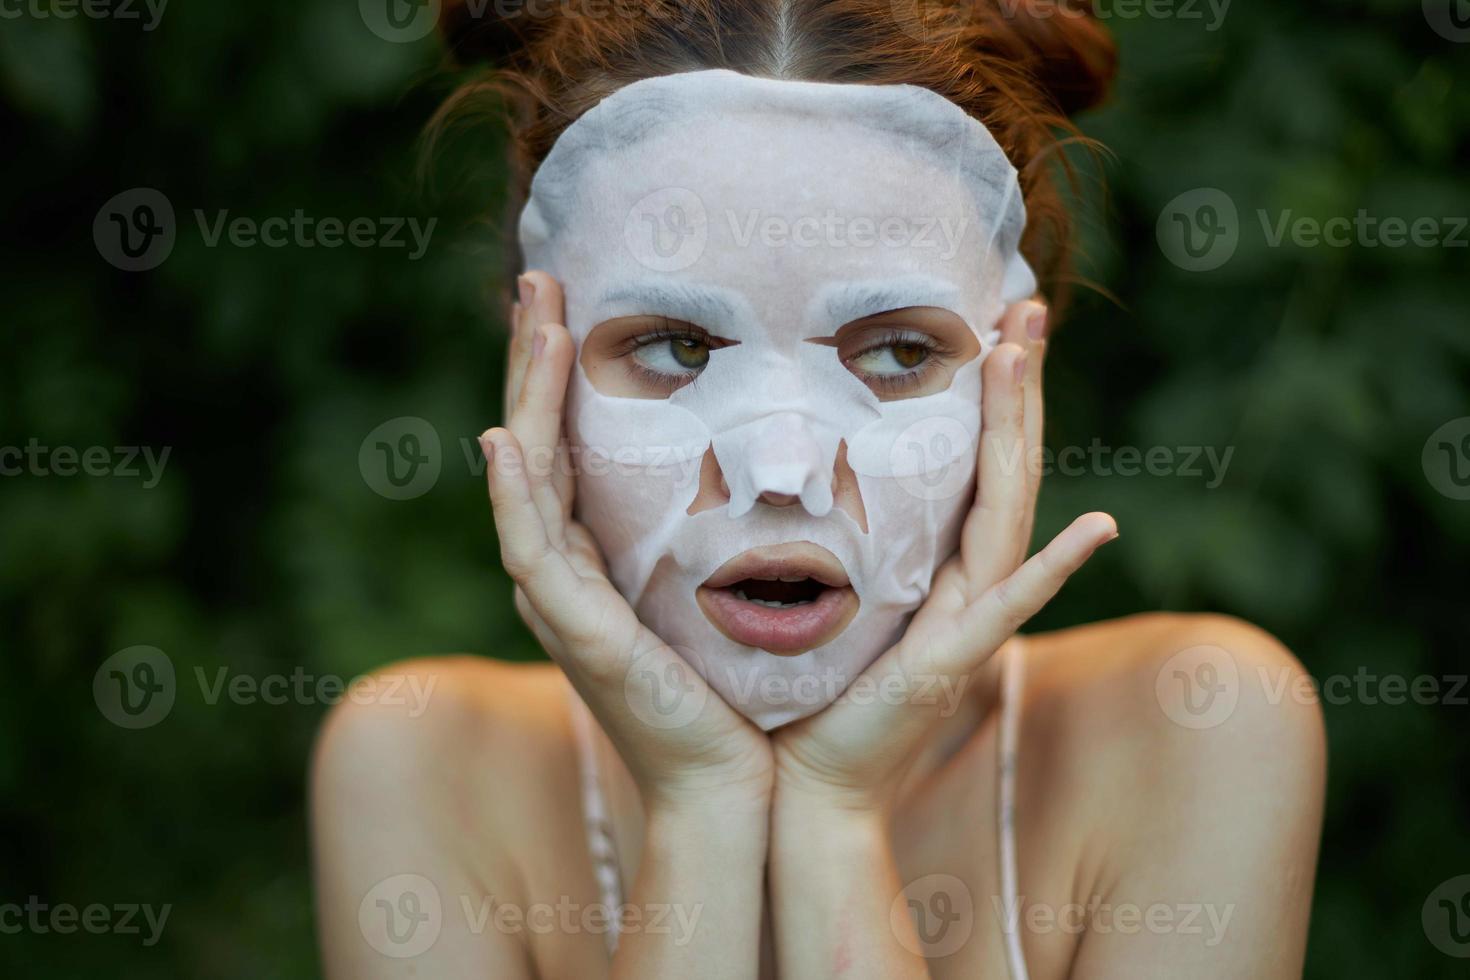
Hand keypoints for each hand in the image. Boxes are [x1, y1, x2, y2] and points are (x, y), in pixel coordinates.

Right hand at [482, 271, 772, 813]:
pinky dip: (515, 495)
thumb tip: (735, 451)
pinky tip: (506, 439)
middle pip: (533, 442)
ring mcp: (558, 599)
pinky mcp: (574, 633)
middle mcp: (561, 566)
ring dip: (526, 398)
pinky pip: (531, 551)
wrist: (731, 776)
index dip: (557, 370)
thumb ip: (702, 522)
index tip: (572, 296)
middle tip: (539, 276)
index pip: (562, 440)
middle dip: (534, 359)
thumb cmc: (734, 684)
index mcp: (592, 550)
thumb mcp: (718, 581)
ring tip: (538, 322)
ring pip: (524, 480)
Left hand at [771, 299, 1117, 814]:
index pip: (970, 463)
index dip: (987, 393)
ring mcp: (967, 623)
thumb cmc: (805, 692)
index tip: (988, 319)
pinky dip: (1056, 570)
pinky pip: (1010, 608)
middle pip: (1002, 469)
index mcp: (934, 564)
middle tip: (1024, 301)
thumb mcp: (820, 592)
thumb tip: (791, 465)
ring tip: (1023, 355)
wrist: (805, 782)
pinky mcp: (952, 665)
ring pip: (1008, 512)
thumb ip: (831, 535)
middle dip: (1016, 385)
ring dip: (1022, 434)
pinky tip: (1102, 528)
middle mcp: (963, 584)